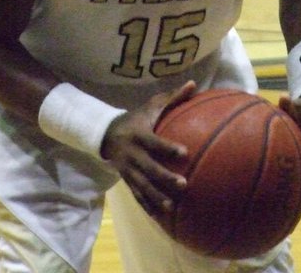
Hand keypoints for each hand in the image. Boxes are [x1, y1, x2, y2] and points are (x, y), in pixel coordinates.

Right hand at [100, 81, 196, 216]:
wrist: (107, 133)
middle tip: (183, 185)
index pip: (154, 142)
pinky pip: (136, 195)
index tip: (184, 152)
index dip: (167, 148)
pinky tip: (160, 216)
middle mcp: (132, 153)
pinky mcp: (127, 180)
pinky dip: (147, 206)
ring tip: (172, 207)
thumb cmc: (137, 117)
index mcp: (139, 134)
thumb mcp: (151, 105)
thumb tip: (194, 84)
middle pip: (148, 167)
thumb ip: (172, 97)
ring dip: (156, 197)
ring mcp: (128, 169)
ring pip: (142, 185)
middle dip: (164, 177)